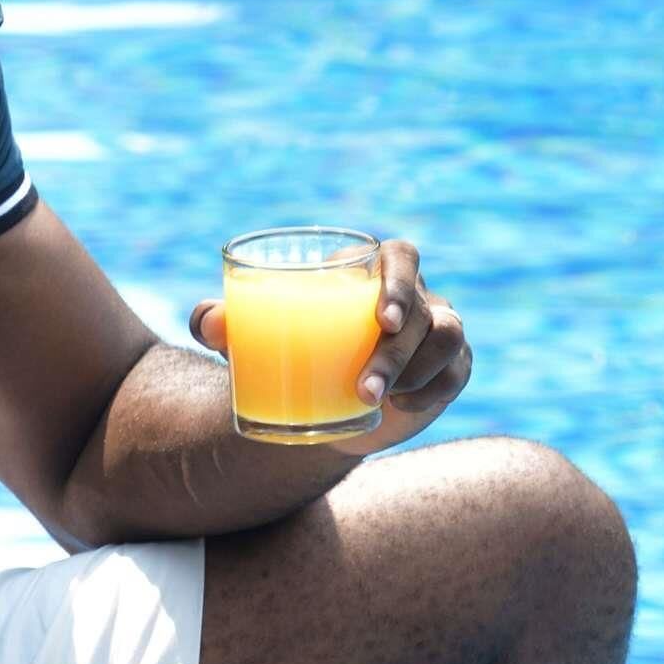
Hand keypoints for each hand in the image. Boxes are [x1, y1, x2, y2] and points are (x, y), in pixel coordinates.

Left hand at [188, 236, 471, 454]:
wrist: (316, 405)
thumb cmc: (286, 354)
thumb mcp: (250, 340)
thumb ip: (223, 324)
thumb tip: (208, 320)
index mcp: (371, 272)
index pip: (401, 256)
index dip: (399, 282)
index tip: (378, 321)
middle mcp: (413, 295)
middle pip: (422, 308)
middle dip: (398, 349)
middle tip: (365, 386)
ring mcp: (437, 330)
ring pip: (447, 337)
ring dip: (413, 372)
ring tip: (370, 401)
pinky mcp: (450, 368)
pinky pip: (455, 373)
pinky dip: (431, 391)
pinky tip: (401, 407)